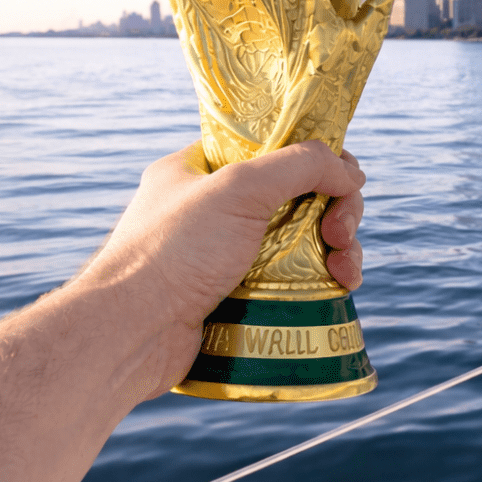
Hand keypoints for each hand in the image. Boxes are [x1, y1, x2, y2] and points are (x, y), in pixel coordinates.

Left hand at [77, 139, 366, 397]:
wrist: (131, 334)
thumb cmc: (173, 253)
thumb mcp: (239, 189)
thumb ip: (299, 165)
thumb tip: (349, 172)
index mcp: (203, 170)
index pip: (275, 148)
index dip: (318, 160)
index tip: (345, 180)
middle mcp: (216, 209)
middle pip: (300, 195)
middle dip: (336, 211)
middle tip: (340, 233)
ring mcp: (229, 254)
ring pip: (304, 239)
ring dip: (339, 248)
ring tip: (343, 269)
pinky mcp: (240, 295)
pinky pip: (295, 278)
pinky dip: (324, 279)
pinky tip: (338, 287)